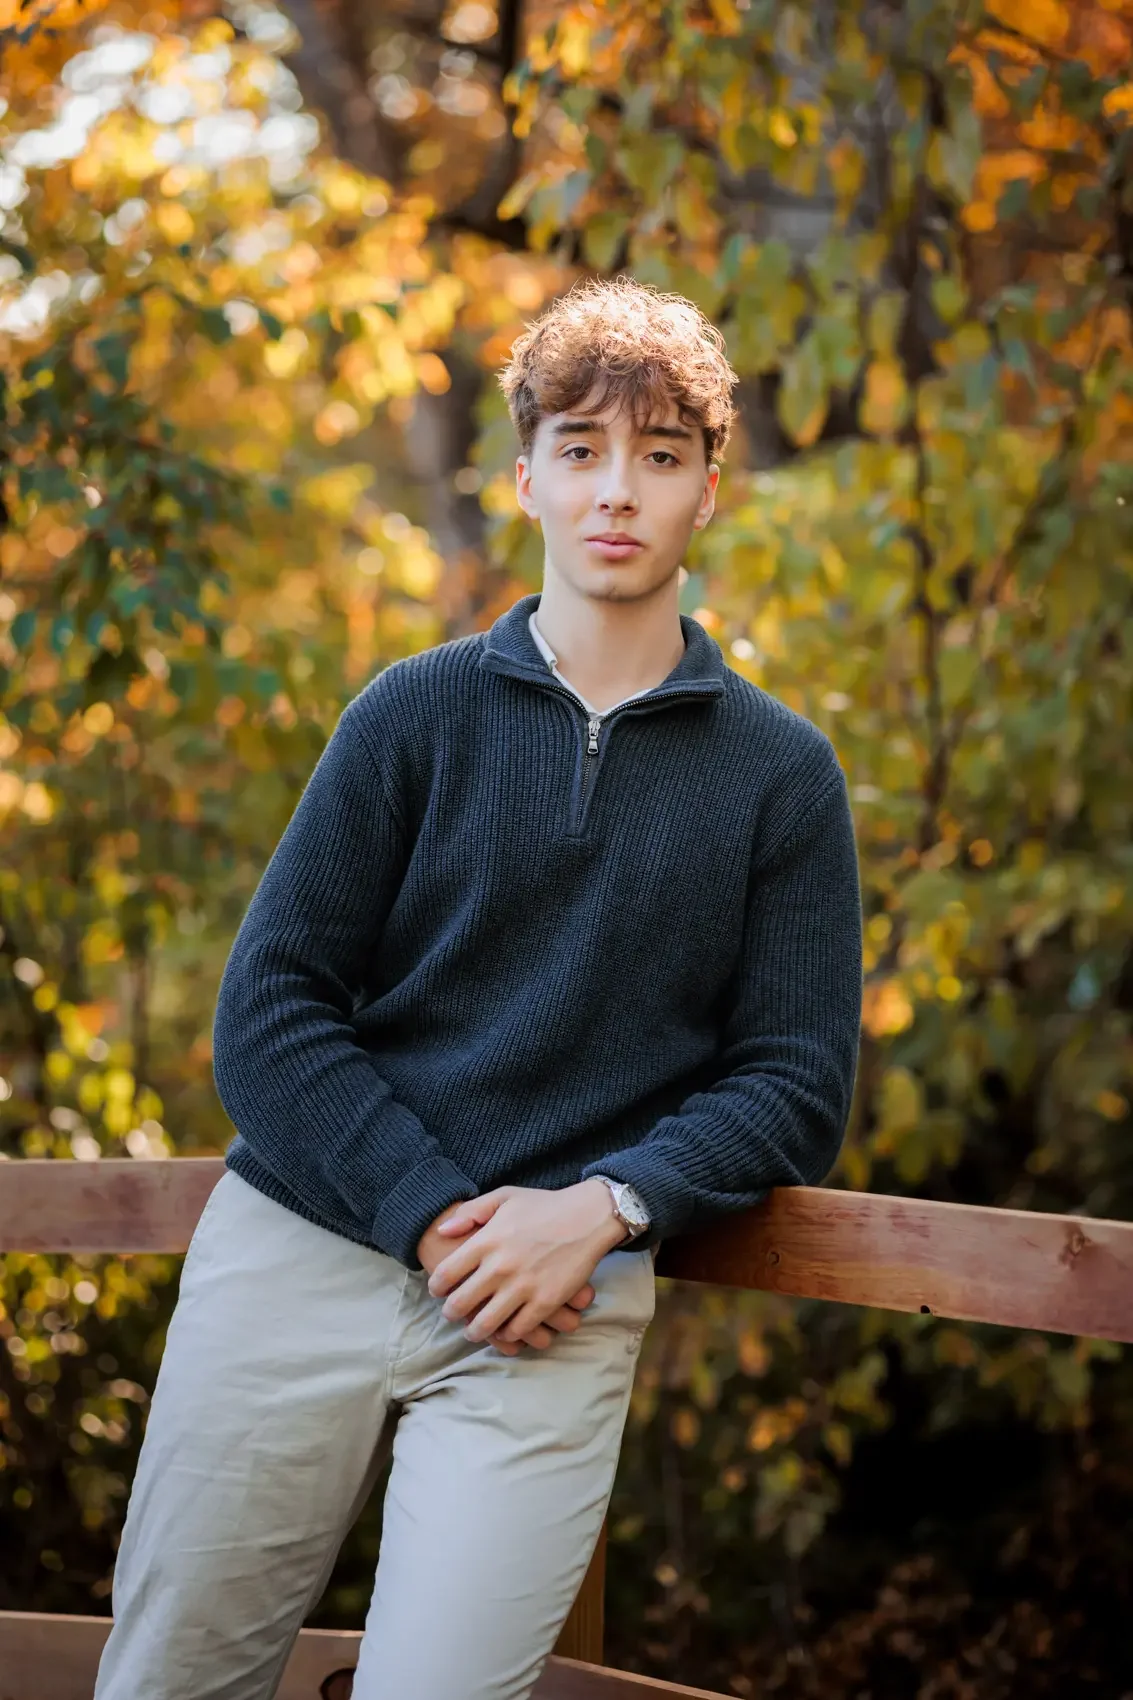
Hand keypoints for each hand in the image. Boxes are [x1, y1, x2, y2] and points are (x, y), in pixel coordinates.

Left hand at [416, 1199, 596, 1354]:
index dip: (436, 1287)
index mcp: (486, 1241)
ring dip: (475, 1331)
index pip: (446, 1274)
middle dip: (451, 1313)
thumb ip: (470, 1212)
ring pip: (486, 1323)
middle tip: (452, 1314)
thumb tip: (442, 1231)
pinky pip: (517, 1329)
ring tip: (473, 1330)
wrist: (587, 1216)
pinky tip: (505, 1330)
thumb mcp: (504, 1196)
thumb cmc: (544, 1205)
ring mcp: (523, 1287)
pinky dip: (507, 1334)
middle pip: (460, 1304)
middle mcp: (500, 1266)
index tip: (438, 1291)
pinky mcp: (545, 1301)